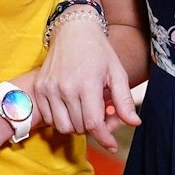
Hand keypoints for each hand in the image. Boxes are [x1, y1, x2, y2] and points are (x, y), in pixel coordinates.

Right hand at [33, 15, 137, 152]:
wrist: (73, 30)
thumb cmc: (99, 51)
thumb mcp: (117, 72)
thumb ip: (124, 100)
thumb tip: (134, 123)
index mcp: (87, 84)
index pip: (94, 124)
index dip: (105, 138)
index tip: (112, 145)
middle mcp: (65, 88)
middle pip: (79, 128)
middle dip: (94, 128)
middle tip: (102, 115)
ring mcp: (49, 88)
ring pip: (63, 127)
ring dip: (76, 125)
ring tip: (86, 111)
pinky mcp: (40, 88)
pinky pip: (49, 118)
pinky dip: (61, 119)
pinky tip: (71, 107)